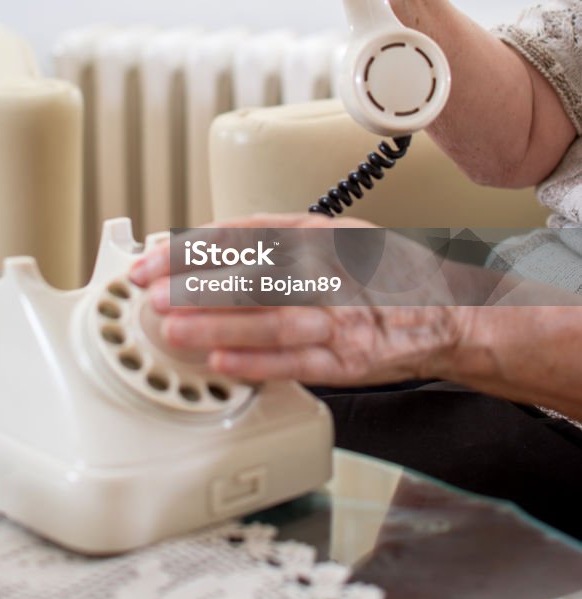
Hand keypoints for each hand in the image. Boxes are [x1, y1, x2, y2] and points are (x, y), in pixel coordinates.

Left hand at [128, 214, 468, 385]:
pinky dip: (257, 363)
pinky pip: (296, 362)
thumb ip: (283, 238)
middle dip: (196, 284)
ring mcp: (340, 318)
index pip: (245, 235)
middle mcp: (330, 271)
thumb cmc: (384, 274)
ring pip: (271, 319)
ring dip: (218, 325)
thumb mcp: (337, 235)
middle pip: (253, 275)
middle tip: (153, 291)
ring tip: (175, 328)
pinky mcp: (347, 361)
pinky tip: (223, 362)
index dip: (195, 247)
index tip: (156, 258)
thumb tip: (218, 244)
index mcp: (321, 235)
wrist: (444, 314)